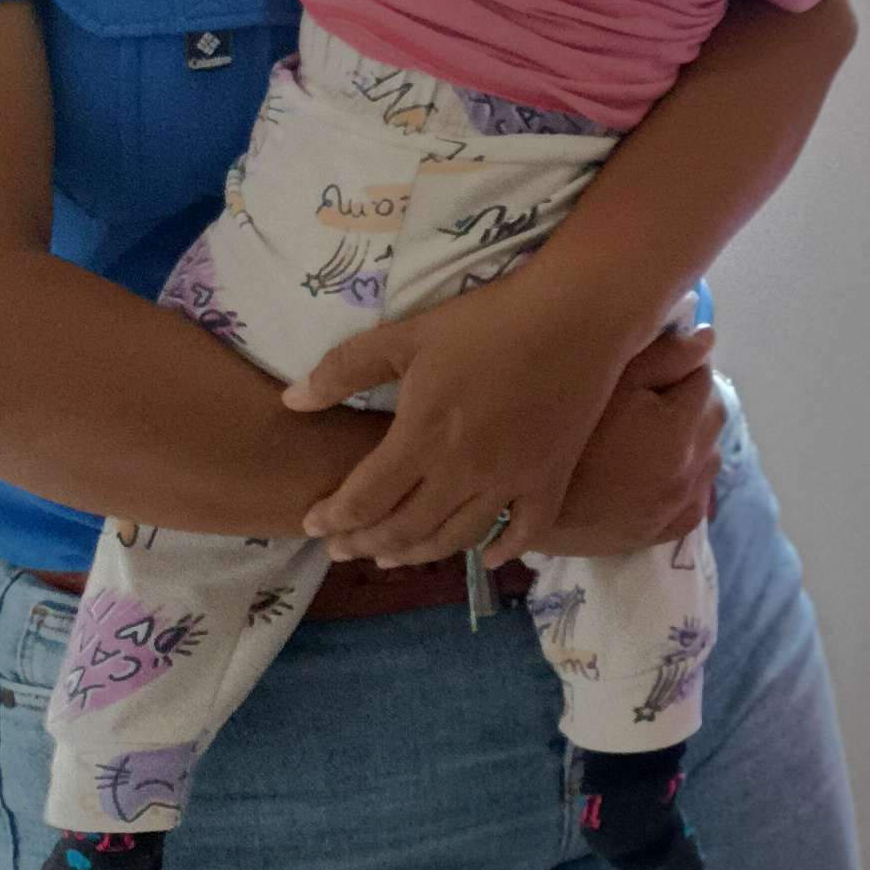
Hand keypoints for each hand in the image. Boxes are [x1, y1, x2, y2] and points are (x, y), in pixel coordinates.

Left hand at [287, 272, 662, 562]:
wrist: (577, 313)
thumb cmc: (489, 320)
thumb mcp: (408, 335)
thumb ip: (344, 369)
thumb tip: (291, 402)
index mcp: (423, 436)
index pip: (365, 498)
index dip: (333, 518)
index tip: (314, 524)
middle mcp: (464, 471)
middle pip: (405, 527)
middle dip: (365, 543)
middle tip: (343, 548)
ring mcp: (512, 480)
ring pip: (457, 537)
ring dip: (419, 552)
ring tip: (395, 555)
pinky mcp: (551, 477)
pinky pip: (526, 531)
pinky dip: (502, 550)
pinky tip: (484, 555)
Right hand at [523, 346, 725, 557]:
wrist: (515, 505)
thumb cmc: (558, 433)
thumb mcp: (607, 382)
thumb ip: (664, 357)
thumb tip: (708, 338)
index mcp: (677, 430)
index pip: (701, 379)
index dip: (679, 366)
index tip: (654, 367)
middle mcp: (686, 471)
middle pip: (712, 418)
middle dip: (691, 401)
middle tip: (652, 397)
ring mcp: (674, 507)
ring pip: (708, 459)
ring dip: (694, 441)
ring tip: (653, 433)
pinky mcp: (659, 533)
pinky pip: (695, 502)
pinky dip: (689, 482)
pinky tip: (663, 471)